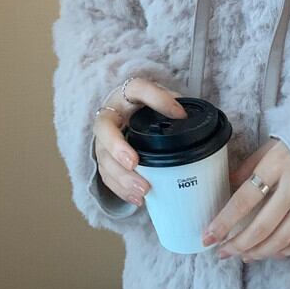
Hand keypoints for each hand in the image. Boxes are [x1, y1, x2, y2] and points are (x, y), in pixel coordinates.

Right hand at [93, 78, 187, 206]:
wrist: (125, 112)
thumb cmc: (148, 106)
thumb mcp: (163, 98)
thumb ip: (174, 104)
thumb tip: (186, 118)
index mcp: (127, 94)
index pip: (139, 89)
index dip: (159, 100)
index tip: (180, 115)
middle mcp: (110, 115)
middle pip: (106, 130)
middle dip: (118, 149)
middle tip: (134, 163)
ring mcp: (103, 139)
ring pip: (104, 159)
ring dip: (122, 177)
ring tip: (143, 190)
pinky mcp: (104, 159)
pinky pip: (107, 176)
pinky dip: (121, 190)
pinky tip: (138, 199)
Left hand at [205, 139, 289, 260]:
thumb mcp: (271, 144)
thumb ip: (249, 166)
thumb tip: (228, 188)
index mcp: (277, 164)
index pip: (244, 200)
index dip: (224, 222)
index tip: (207, 237)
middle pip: (262, 226)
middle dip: (238, 245)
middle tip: (221, 253)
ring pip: (283, 238)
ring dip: (259, 252)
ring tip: (243, 256)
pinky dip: (286, 250)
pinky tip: (272, 252)